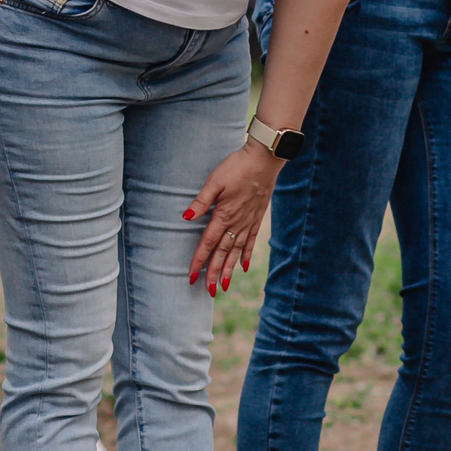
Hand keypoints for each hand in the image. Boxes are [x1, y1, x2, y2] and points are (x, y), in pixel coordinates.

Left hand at [182, 143, 279, 293]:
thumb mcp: (215, 181)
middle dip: (214, 273)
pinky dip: (246, 254)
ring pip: (236, 251)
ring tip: (224, 286)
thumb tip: (185, 218)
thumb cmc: (236, 166)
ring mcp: (248, 221)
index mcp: (224, 215)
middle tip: (208, 291)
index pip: (208, 243)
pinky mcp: (257, 217)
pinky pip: (251, 241)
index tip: (191, 277)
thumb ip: (201, 202)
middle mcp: (237, 223)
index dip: (199, 261)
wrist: (264, 159)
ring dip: (229, 269)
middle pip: (223, 253)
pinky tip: (243, 266)